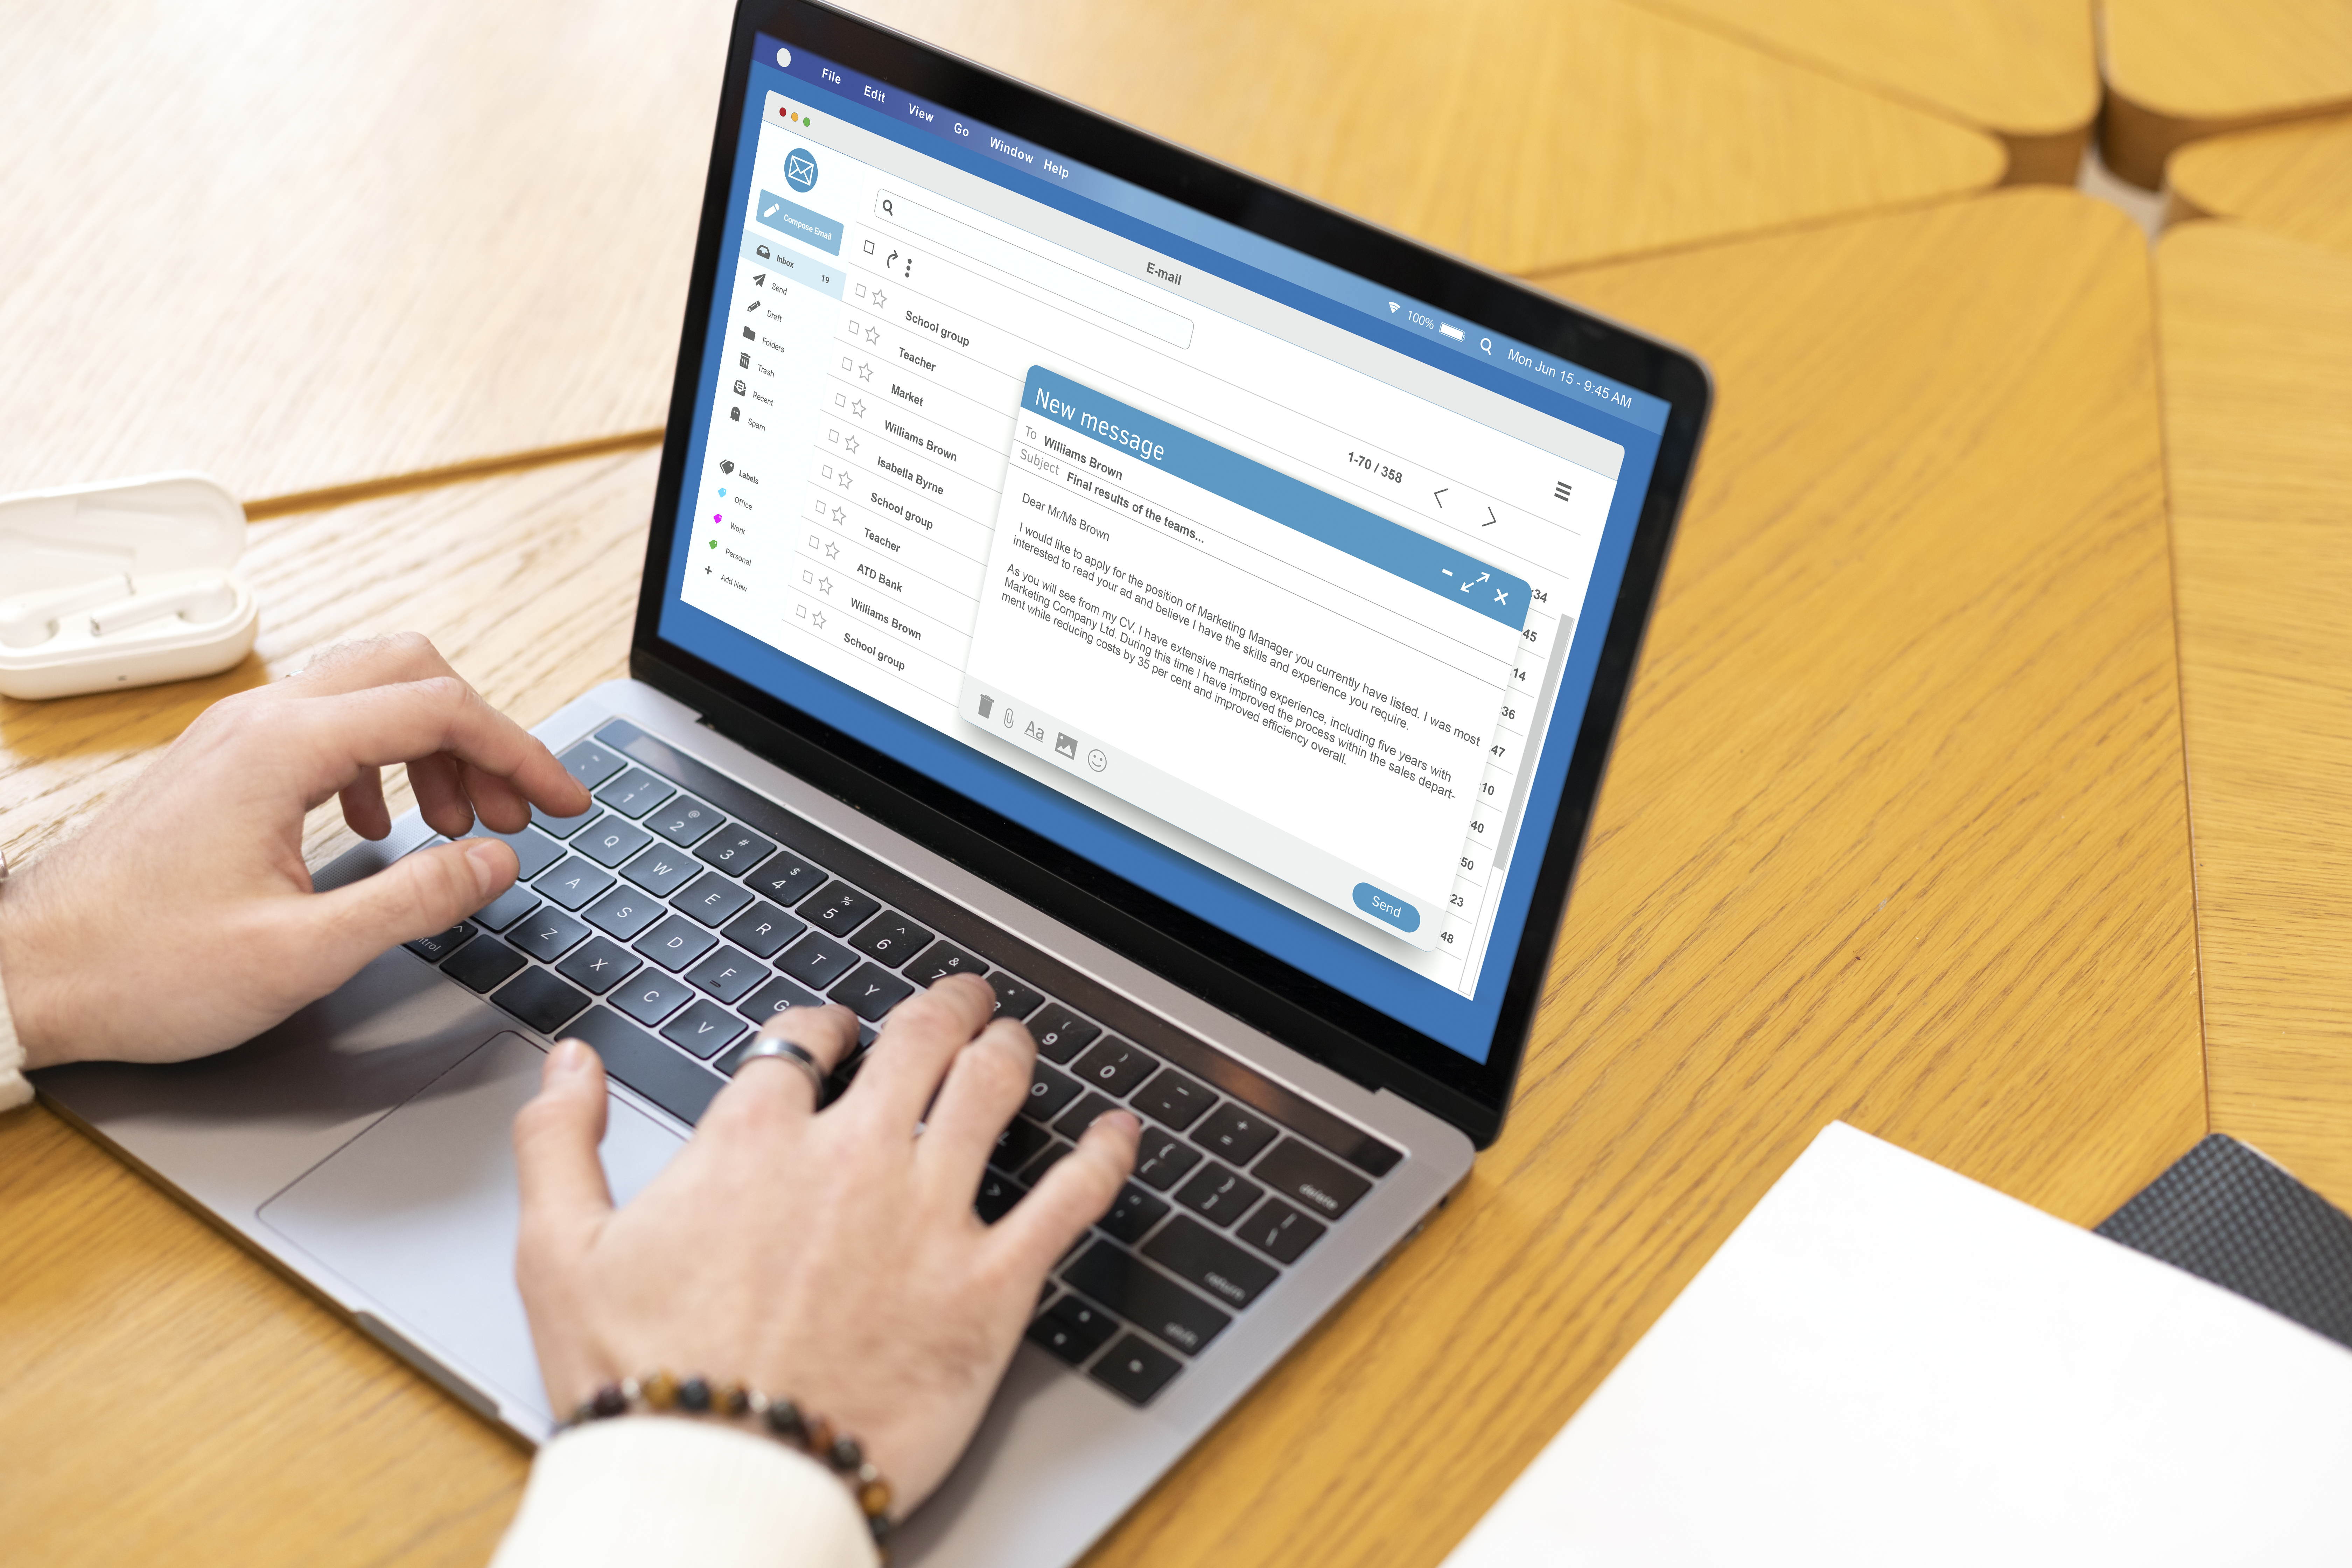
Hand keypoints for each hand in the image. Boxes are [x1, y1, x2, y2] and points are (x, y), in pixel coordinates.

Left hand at [0, 633, 589, 1067]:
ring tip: (460, 824)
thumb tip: (495, 861)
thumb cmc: (141, 967)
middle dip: (483, 737)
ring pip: (369, 694)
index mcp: (284, 748)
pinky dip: (382, 762)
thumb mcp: (301, 954)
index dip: (523, 755)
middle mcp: (260, 720)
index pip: (442, 711)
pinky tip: (381, 828)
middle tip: (519, 809)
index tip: (565, 802)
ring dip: (433, 748)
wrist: (26, 971)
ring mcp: (236, 735)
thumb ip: (415, 901)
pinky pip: (327, 727)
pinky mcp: (223, 762)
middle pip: (411, 674)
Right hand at [513, 973, 1140, 1512]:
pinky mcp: (988, 1284)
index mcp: (754, 1142)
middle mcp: (852, 1158)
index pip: (801, 1040)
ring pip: (992, 1089)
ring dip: (1010, 1052)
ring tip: (1016, 1042)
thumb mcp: (557, 1251)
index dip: (823, 1024)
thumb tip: (569, 1064)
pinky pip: (1069, 1198)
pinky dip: (1104, 1157)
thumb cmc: (641, 1381)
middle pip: (917, 1041)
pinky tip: (1121, 1135)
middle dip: (942, 1009)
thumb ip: (558, 1140)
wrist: (719, 1479)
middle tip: (957, 1003)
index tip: (834, 1032)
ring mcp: (928, 1215)